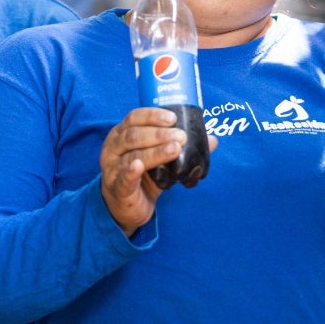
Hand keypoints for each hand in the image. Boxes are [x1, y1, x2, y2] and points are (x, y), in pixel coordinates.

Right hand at [99, 107, 217, 235]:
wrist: (125, 207)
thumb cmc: (141, 178)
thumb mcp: (158, 161)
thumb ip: (180, 148)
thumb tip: (212, 140)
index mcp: (121, 135)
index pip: (134, 118)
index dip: (152, 116)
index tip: (173, 118)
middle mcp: (113, 148)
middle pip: (133, 135)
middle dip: (158, 134)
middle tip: (181, 136)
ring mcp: (112, 167)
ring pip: (132, 156)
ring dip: (154, 151)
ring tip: (175, 149)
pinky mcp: (117, 188)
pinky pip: (123, 178)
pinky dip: (131, 171)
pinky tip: (140, 166)